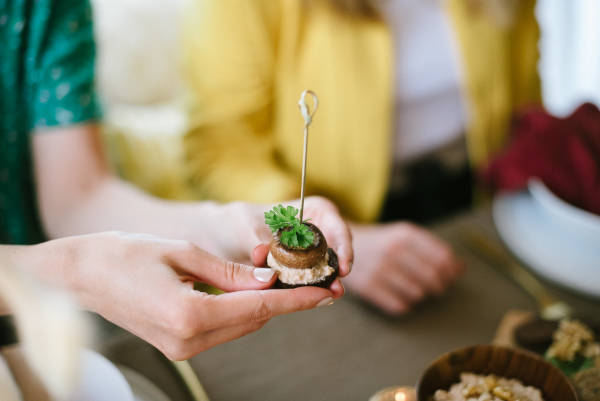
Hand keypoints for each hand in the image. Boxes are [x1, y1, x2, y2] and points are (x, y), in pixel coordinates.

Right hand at [20, 232, 334, 359]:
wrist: (80, 276)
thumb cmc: (124, 254)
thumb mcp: (183, 252)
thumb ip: (231, 271)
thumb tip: (269, 279)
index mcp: (190, 315)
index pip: (260, 307)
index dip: (298, 300)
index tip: (328, 293)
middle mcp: (188, 341)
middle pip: (255, 320)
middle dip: (288, 302)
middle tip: (318, 283)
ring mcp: (182, 348)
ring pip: (241, 325)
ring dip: (267, 306)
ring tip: (294, 285)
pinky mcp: (177, 345)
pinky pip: (223, 328)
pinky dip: (244, 310)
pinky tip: (256, 292)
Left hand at [224, 196, 353, 297]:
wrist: (222, 239)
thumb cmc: (236, 223)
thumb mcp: (244, 227)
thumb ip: (255, 239)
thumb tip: (261, 252)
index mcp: (307, 210)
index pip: (334, 220)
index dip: (343, 242)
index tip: (342, 263)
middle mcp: (313, 231)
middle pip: (336, 247)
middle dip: (339, 268)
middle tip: (337, 287)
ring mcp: (308, 252)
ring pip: (325, 266)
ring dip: (328, 281)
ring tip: (330, 296)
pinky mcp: (298, 272)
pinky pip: (308, 280)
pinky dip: (311, 288)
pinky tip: (312, 299)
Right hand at [343, 222, 463, 314]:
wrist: (339, 246)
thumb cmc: (381, 243)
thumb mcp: (405, 236)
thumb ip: (434, 249)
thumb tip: (462, 268)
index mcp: (405, 234)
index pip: (443, 258)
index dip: (451, 271)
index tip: (450, 276)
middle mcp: (393, 250)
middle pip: (433, 278)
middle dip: (439, 286)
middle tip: (436, 288)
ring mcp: (379, 269)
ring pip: (418, 294)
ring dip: (421, 295)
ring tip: (414, 289)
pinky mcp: (368, 287)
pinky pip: (400, 306)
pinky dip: (405, 305)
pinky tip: (400, 296)